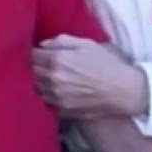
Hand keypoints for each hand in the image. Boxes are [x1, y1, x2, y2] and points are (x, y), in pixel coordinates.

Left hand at [31, 35, 147, 118]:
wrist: (122, 91)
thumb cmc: (106, 64)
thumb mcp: (87, 44)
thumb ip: (62, 41)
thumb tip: (43, 45)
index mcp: (57, 60)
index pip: (31, 55)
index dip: (33, 52)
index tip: (37, 52)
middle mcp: (52, 79)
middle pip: (30, 72)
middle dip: (33, 66)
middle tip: (41, 64)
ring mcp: (55, 97)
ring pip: (35, 88)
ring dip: (38, 82)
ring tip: (47, 77)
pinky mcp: (61, 110)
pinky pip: (45, 101)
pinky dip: (46, 95)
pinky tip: (55, 90)